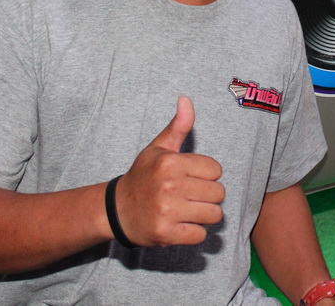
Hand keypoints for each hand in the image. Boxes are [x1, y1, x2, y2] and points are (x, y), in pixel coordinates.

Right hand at [113, 96, 223, 245]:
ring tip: (188, 210)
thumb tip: (186, 98)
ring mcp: (168, 211)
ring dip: (204, 214)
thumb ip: (178, 126)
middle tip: (190, 195)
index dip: (207, 174)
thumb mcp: (158, 148)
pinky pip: (200, 235)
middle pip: (218, 193)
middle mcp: (170, 186)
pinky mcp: (166, 234)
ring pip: (214, 215)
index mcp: (171, 163)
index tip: (191, 177)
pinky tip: (181, 224)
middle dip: (209, 195)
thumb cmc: (142, 176)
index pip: (216, 170)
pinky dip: (195, 232)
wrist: (115, 210)